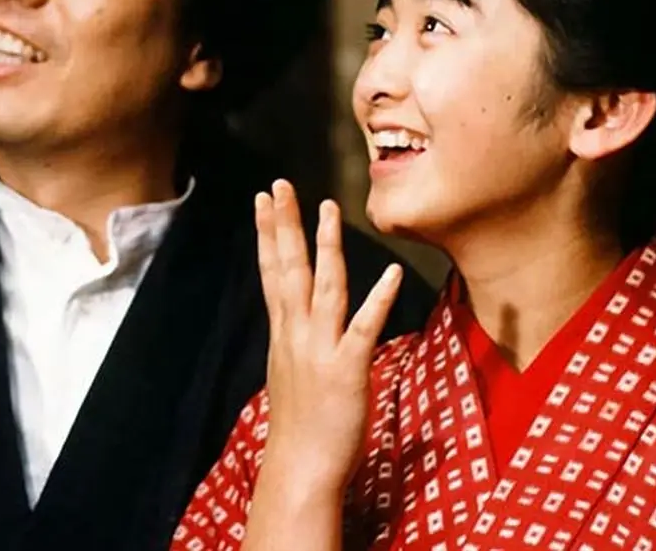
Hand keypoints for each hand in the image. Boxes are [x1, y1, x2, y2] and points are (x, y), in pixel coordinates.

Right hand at [255, 180, 402, 493]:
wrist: (300, 471)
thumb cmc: (301, 428)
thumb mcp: (293, 374)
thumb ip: (299, 342)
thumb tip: (304, 322)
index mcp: (284, 334)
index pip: (272, 273)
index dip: (268, 233)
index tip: (263, 200)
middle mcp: (296, 335)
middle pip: (289, 270)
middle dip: (284, 225)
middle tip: (279, 185)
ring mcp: (320, 351)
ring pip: (324, 288)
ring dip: (327, 247)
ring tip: (329, 209)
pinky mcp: (347, 370)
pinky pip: (365, 329)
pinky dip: (379, 299)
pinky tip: (392, 273)